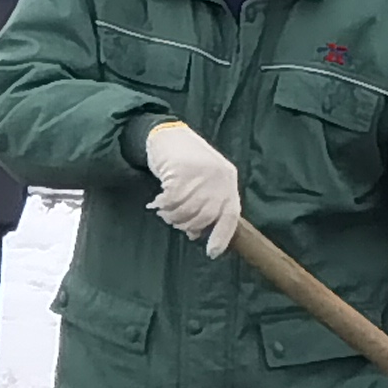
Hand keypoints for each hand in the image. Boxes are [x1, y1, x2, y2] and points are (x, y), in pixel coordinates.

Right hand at [143, 119, 241, 256]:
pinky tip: (157, 202)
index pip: (230, 215)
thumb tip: (196, 234)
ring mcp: (201, 173)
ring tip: (164, 210)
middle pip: (205, 217)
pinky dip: (162, 206)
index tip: (211, 253)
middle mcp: (218, 177)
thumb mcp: (203, 182)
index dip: (222, 237)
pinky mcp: (182, 170)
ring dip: (172, 216)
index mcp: (228, 181)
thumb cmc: (185, 162)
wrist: (168, 135)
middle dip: (187, 224)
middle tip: (174, 220)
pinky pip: (171, 201)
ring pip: (187, 210)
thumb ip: (204, 205)